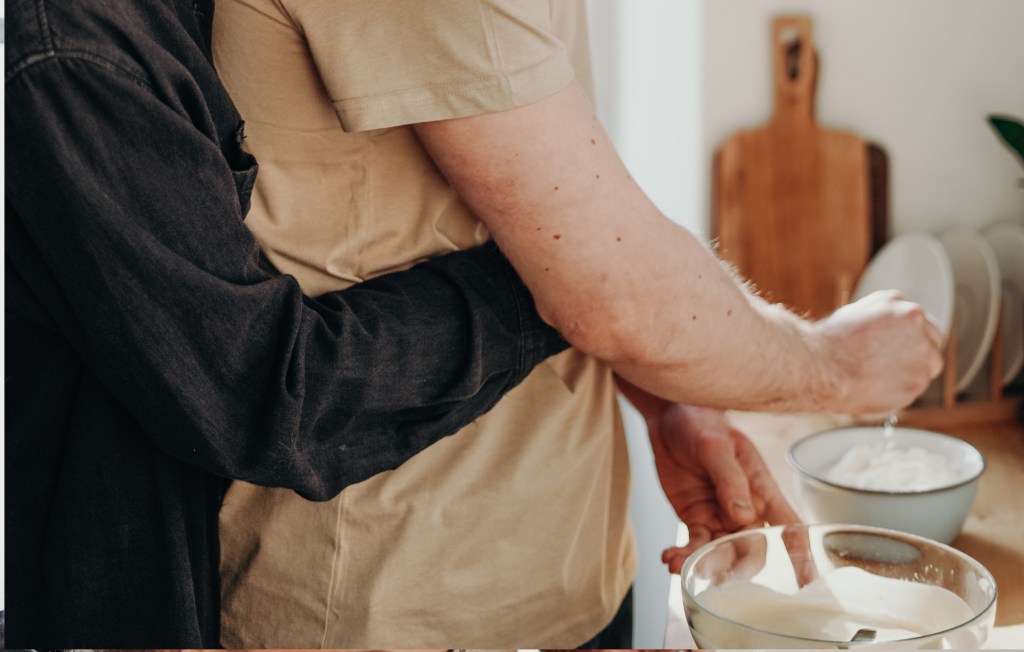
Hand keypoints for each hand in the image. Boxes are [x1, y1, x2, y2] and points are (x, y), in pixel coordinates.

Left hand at [617, 378, 802, 572]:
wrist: (670, 418)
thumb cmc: (703, 424)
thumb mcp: (715, 446)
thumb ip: (730, 479)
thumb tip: (742, 515)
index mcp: (763, 491)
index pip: (790, 527)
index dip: (801, 556)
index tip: (806, 582)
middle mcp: (746, 510)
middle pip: (752, 551)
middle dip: (734, 567)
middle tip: (710, 572)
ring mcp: (720, 518)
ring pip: (718, 553)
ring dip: (699, 564)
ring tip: (675, 563)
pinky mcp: (696, 520)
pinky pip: (693, 545)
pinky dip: (681, 555)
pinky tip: (667, 557)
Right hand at [813, 289, 943, 413]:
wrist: (823, 367)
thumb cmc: (830, 342)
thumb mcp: (856, 313)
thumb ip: (881, 317)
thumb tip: (886, 327)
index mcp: (902, 306)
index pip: (921, 322)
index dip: (909, 336)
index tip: (898, 346)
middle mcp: (918, 326)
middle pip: (933, 342)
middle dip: (918, 352)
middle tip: (894, 364)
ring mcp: (921, 354)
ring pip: (928, 367)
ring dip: (912, 372)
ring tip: (881, 377)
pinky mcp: (917, 382)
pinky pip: (914, 388)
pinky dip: (900, 390)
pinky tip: (877, 387)